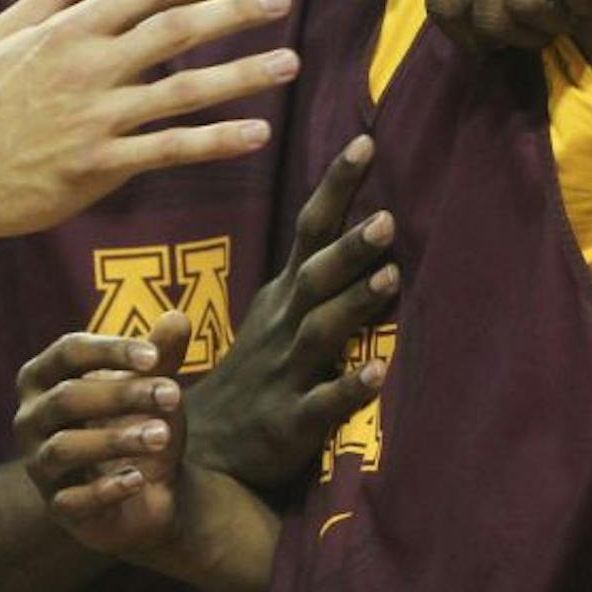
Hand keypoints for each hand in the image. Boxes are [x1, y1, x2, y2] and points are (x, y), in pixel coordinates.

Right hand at [0, 0, 299, 240]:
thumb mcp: (8, 31)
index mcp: (69, 30)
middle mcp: (89, 67)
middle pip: (176, 30)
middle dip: (235, 12)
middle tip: (284, 1)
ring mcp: (98, 117)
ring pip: (185, 90)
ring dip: (244, 75)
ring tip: (289, 64)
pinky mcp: (103, 165)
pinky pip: (171, 149)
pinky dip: (216, 141)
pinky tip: (256, 133)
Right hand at [16, 311, 194, 558]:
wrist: (147, 488)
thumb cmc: (137, 421)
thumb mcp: (153, 385)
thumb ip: (162, 354)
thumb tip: (177, 317)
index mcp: (44, 377)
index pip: (68, 352)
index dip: (110, 350)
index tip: (155, 357)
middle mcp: (30, 419)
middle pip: (67, 398)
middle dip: (121, 395)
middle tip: (173, 395)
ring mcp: (39, 465)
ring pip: (63, 448)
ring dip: (115, 440)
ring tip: (162, 435)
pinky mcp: (57, 507)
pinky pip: (72, 500)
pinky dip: (106, 489)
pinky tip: (140, 479)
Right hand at [186, 135, 398, 486]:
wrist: (201, 448)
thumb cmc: (250, 375)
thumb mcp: (271, 316)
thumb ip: (309, 277)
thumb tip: (353, 225)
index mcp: (281, 297)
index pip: (308, 229)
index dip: (336, 187)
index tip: (366, 142)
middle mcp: (282, 325)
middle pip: (314, 276)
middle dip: (349, 246)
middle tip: (387, 216)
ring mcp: (284, 372)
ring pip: (320, 330)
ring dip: (354, 303)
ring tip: (390, 276)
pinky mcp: (289, 422)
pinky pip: (321, 403)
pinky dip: (348, 387)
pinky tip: (378, 373)